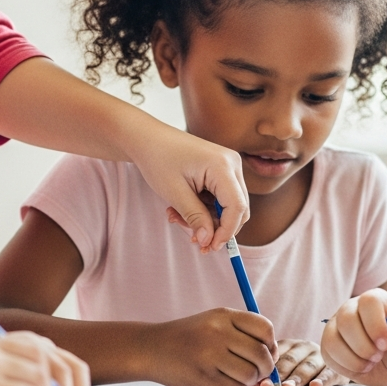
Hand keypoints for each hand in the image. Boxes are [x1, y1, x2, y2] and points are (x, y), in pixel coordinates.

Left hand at [133, 127, 248, 252]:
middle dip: (217, 228)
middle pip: (238, 208)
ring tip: (176, 217)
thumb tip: (209, 241)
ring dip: (206, 219)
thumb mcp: (175, 193)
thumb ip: (195, 217)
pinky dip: (203, 209)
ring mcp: (229, 166)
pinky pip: (220, 198)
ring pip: (228, 206)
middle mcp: (232, 164)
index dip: (227, 231)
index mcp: (222, 166)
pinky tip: (181, 209)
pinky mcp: (222, 170)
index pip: (237, 207)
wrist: (148, 138)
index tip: (210, 247)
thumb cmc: (158, 159)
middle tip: (194, 240)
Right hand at [146, 308, 276, 385]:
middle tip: (260, 371)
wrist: (152, 348)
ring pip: (250, 374)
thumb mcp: (214, 322)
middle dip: (266, 367)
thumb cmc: (189, 337)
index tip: (266, 351)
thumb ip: (242, 333)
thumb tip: (274, 356)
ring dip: (251, 380)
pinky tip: (225, 381)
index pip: (265, 328)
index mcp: (224, 316)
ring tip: (239, 375)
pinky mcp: (204, 377)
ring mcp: (210, 355)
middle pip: (261, 354)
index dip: (271, 344)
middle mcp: (218, 333)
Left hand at [260, 339, 346, 385]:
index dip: (267, 369)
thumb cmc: (304, 369)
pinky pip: (329, 373)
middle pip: (291, 360)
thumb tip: (250, 385)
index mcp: (290, 345)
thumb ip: (271, 375)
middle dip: (279, 375)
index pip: (277, 355)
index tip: (259, 383)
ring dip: (297, 378)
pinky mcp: (336, 367)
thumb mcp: (288, 368)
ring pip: (308, 367)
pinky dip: (322, 380)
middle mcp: (305, 348)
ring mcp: (321, 356)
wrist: (340, 363)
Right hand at [321, 289, 386, 385]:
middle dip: (364, 345)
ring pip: (333, 338)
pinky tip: (361, 366)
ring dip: (355, 358)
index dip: (376, 324)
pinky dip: (347, 366)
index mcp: (377, 301)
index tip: (385, 345)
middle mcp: (353, 307)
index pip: (369, 301)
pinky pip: (328, 353)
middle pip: (347, 319)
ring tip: (371, 363)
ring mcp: (337, 324)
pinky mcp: (328, 342)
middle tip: (378, 357)